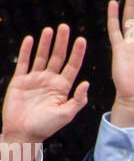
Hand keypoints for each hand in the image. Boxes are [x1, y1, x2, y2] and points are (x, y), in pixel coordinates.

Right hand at [1, 26, 88, 147]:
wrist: (23, 133)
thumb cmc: (46, 127)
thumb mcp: (66, 115)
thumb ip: (77, 100)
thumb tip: (86, 83)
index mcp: (62, 88)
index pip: (72, 66)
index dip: (77, 53)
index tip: (81, 39)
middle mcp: (50, 81)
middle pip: (57, 57)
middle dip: (61, 42)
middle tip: (65, 27)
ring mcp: (35, 80)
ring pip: (41, 56)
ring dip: (45, 43)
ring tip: (49, 29)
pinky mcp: (20, 81)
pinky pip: (23, 62)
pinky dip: (26, 51)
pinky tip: (30, 39)